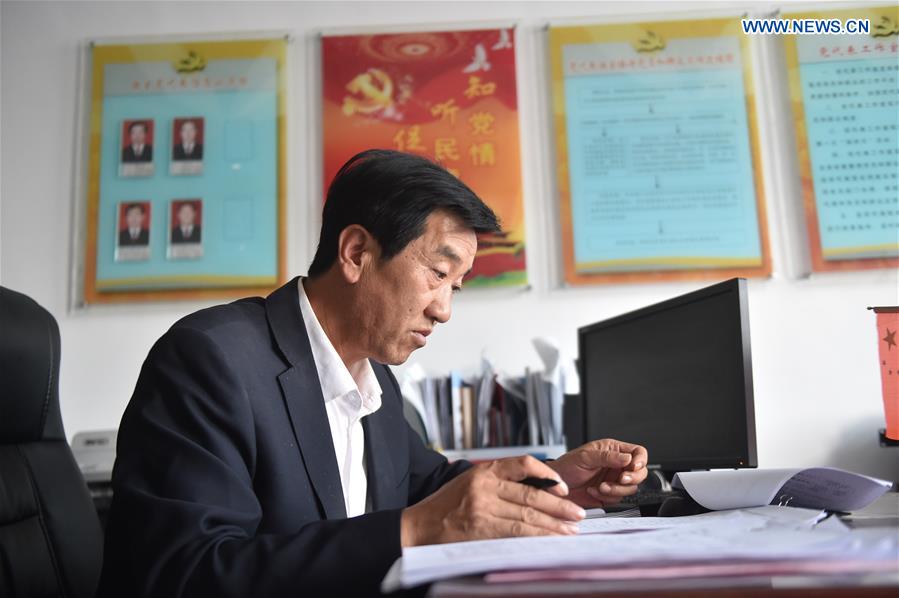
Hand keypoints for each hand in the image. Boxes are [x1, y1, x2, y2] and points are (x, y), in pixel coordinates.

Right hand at [400, 456, 585, 546]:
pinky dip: (538, 536)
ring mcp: (483, 507)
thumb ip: (498, 483)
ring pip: (528, 514)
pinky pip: (518, 532)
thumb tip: (537, 491)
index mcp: (484, 470)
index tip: (563, 488)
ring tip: (571, 529)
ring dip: (554, 524)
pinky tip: (551, 539)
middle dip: (560, 505)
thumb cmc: (445, 506)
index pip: (524, 463)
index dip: (548, 475)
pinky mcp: (482, 528)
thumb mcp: (469, 483)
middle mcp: (485, 485)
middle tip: (577, 513)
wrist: (419, 526)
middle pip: (532, 494)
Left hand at [547, 439, 647, 507]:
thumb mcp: (586, 457)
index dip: (640, 460)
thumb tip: (627, 458)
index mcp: (613, 451)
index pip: (637, 452)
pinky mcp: (610, 495)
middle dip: (631, 478)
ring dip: (617, 489)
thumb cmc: (566, 466)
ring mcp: (614, 480)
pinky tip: (594, 491)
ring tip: (601, 486)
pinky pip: (619, 499)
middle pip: (640, 472)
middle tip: (620, 479)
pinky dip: (608, 497)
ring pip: (631, 488)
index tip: (633, 467)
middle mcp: (616, 465)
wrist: (555, 487)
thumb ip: (607, 457)